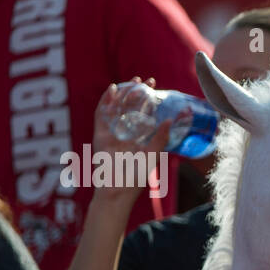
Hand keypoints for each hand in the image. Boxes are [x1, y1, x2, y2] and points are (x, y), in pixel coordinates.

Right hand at [91, 76, 173, 200]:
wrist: (117, 190)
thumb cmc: (136, 177)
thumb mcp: (152, 156)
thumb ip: (160, 139)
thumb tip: (169, 120)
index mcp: (137, 138)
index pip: (143, 115)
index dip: (150, 102)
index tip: (158, 89)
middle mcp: (123, 134)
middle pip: (130, 108)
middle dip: (138, 93)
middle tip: (147, 80)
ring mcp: (110, 134)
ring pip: (117, 108)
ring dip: (124, 94)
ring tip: (133, 81)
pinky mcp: (99, 136)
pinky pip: (101, 115)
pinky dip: (105, 101)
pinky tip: (113, 89)